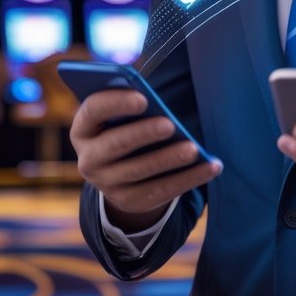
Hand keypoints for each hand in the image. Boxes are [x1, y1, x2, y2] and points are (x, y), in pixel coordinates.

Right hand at [71, 88, 221, 232]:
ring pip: (139, 171)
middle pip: (114, 144)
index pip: (93, 111)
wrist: (121, 171)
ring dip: (168, 159)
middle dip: (143, 134)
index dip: (115, 103)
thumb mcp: (122, 115)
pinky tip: (211, 166)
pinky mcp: (130, 201)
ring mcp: (107, 184)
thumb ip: (132, 101)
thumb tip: (157, 93)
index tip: (143, 98)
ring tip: (194, 149)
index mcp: (83, 128)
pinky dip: (189, 178)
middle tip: (170, 125)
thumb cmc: (127, 127)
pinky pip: (161, 190)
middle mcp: (88, 159)